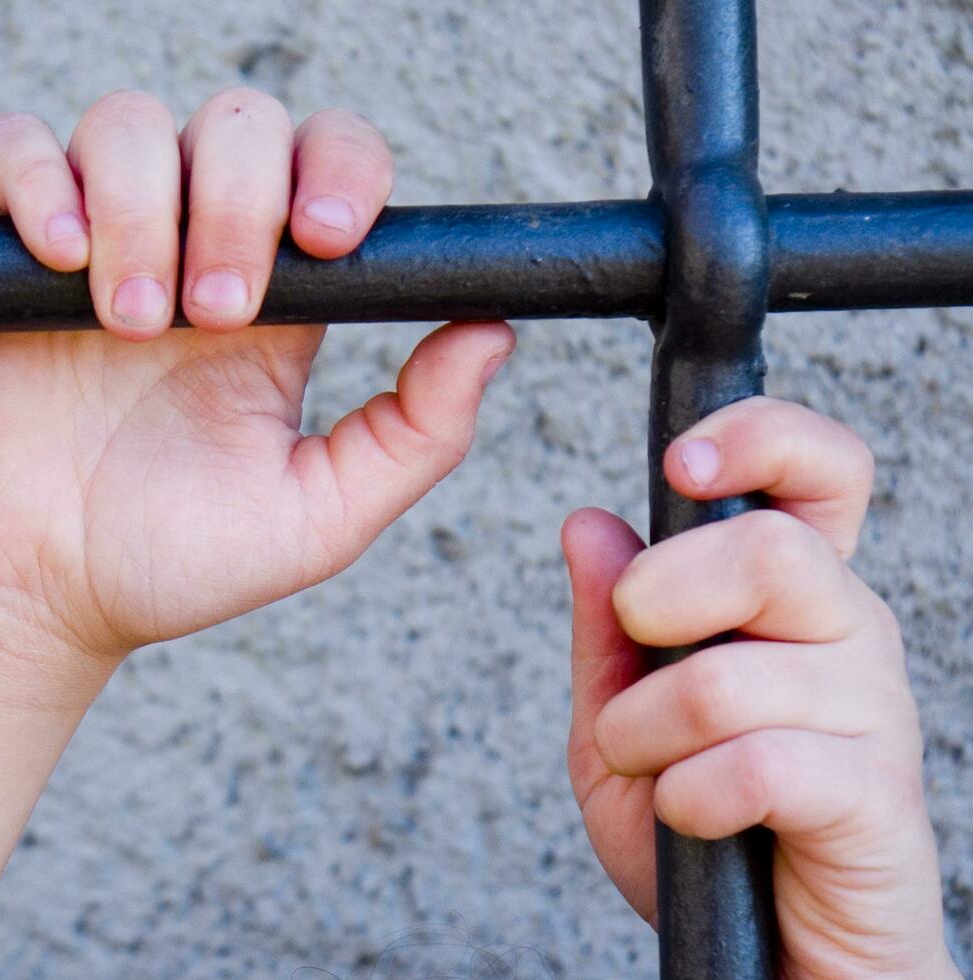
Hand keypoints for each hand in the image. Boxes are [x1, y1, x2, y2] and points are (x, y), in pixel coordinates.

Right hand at [0, 88, 514, 710]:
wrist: (30, 600)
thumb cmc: (170, 562)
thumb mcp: (319, 515)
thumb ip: (418, 431)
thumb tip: (495, 331)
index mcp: (279, 302)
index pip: (327, 165)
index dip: (339, 170)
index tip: (326, 240)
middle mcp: (189, 250)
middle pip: (239, 124)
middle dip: (238, 203)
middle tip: (218, 317)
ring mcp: (93, 242)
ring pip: (130, 123)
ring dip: (142, 209)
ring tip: (136, 324)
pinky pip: (14, 147)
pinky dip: (41, 182)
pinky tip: (60, 262)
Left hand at [562, 397, 956, 977]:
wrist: (762, 958)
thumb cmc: (699, 827)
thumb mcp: (620, 719)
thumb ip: (606, 627)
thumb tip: (591, 523)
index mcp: (791, 596)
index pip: (821, 472)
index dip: (763, 439)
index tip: (682, 463)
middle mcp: (848, 633)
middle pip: (770, 551)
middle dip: (662, 598)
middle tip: (637, 650)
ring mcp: (873, 714)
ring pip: (730, 674)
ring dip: (648, 732)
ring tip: (653, 768)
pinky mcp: (876, 799)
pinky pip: (755, 765)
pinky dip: (688, 798)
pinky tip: (695, 817)